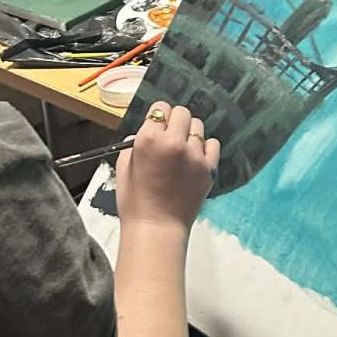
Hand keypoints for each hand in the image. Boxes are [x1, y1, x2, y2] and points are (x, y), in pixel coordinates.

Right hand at [116, 102, 219, 234]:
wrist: (157, 227)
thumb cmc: (135, 201)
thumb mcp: (123, 167)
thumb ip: (134, 143)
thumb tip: (143, 132)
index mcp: (149, 139)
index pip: (160, 109)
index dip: (158, 117)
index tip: (157, 126)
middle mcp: (174, 142)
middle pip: (182, 113)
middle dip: (175, 121)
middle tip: (170, 136)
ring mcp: (194, 155)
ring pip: (198, 126)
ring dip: (189, 133)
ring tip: (182, 149)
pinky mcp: (209, 168)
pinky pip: (213, 144)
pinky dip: (204, 147)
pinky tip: (195, 158)